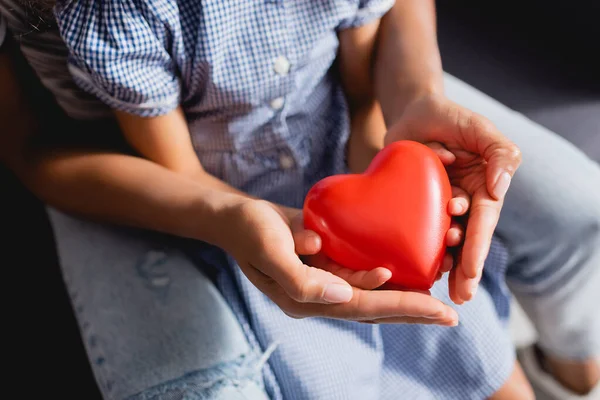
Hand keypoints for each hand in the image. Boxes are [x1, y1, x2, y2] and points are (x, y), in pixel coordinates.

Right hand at [217, 199, 458, 324]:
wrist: (233, 216)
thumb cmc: (249, 230)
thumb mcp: (269, 251)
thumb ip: (302, 279)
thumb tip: (344, 296)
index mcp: (307, 299)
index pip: (363, 308)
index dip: (402, 308)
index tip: (438, 309)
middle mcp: (319, 295)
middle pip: (373, 310)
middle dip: (412, 312)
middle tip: (450, 315)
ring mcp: (323, 281)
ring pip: (371, 296)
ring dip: (403, 298)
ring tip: (438, 301)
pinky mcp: (325, 264)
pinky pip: (361, 275)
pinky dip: (385, 277)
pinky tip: (406, 273)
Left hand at [384, 93, 521, 303]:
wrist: (414, 111)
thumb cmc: (452, 118)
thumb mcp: (482, 130)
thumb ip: (501, 155)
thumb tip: (500, 190)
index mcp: (482, 191)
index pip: (482, 225)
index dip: (476, 251)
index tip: (470, 277)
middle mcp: (461, 203)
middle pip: (464, 241)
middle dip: (463, 269)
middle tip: (459, 297)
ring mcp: (435, 206)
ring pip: (439, 240)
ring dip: (440, 262)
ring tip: (435, 280)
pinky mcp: (410, 204)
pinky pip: (412, 229)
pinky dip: (413, 247)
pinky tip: (409, 266)